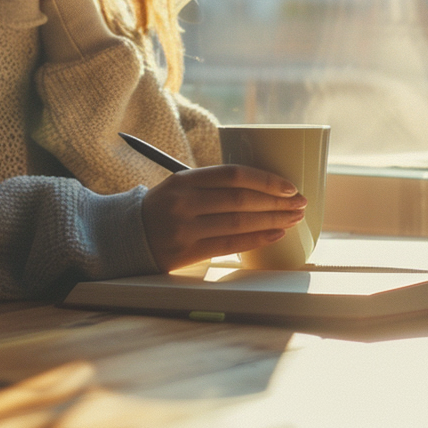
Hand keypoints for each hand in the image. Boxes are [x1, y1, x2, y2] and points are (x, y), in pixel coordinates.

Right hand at [140, 164, 306, 270]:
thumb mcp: (180, 187)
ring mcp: (185, 228)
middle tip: (300, 203)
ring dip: (272, 220)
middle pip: (241, 200)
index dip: (265, 179)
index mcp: (184, 180)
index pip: (233, 175)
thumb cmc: (164, 208)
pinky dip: (256, 239)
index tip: (289, 186)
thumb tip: (264, 187)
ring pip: (239, 223)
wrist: (127, 237)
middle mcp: (184, 202)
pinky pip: (229, 244)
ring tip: (293, 218)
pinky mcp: (187, 252)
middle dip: (276, 202)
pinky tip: (275, 234)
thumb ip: (213, 185)